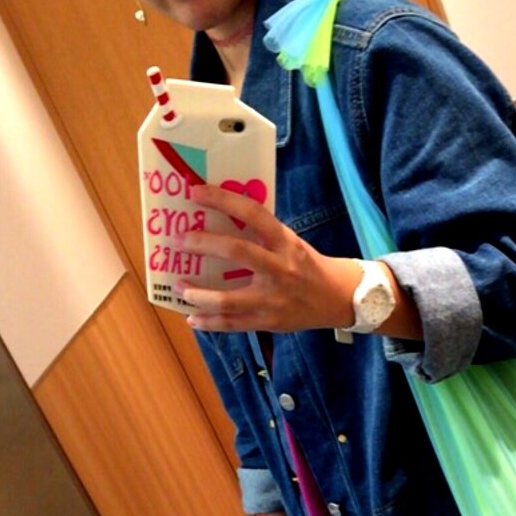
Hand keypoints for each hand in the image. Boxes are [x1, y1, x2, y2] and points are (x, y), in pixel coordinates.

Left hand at [174, 183, 361, 333]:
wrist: (337, 298)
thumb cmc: (307, 266)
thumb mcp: (290, 242)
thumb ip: (261, 235)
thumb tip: (220, 220)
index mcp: (285, 242)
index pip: (253, 213)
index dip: (223, 200)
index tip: (195, 192)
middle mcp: (280, 268)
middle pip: (237, 252)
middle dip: (203, 244)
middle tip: (178, 240)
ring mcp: (274, 299)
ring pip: (229, 298)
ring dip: (199, 294)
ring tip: (180, 287)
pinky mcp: (270, 322)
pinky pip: (234, 324)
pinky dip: (210, 322)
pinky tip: (193, 318)